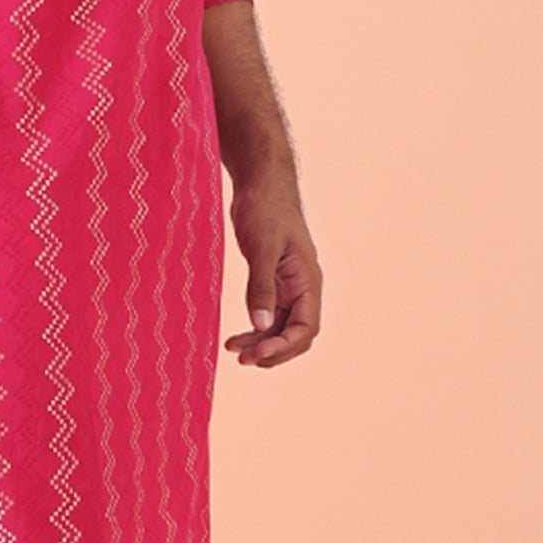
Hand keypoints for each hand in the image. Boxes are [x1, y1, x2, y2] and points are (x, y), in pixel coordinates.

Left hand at [226, 185, 321, 369]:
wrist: (260, 184)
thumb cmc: (266, 209)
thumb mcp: (262, 248)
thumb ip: (261, 287)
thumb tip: (261, 324)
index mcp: (308, 281)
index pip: (306, 327)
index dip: (284, 346)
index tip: (257, 353)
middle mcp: (302, 288)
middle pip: (295, 335)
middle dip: (272, 351)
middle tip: (242, 359)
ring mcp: (287, 287)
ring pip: (280, 328)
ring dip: (261, 343)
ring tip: (233, 351)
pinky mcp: (271, 281)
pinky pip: (268, 316)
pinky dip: (254, 329)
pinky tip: (236, 337)